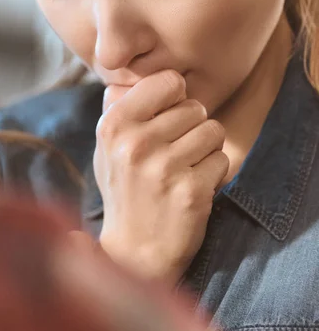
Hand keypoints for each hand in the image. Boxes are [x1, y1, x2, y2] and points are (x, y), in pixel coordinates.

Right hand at [93, 70, 228, 285]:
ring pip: (213, 131)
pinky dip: (214, 174)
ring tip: (184, 169)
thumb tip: (130, 77)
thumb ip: (118, 109)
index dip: (176, 97)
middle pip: (195, 107)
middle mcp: (136, 143)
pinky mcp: (191, 191)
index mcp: (114, 125)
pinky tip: (192, 188)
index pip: (169, 81)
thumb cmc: (124, 191)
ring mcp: (163, 168)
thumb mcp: (107, 148)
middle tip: (174, 153)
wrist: (134, 252)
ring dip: (206, 151)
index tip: (168, 117)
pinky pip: (222, 160)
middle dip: (192, 128)